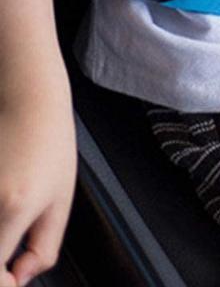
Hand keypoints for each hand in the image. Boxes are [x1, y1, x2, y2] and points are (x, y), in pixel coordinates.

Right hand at [0, 90, 76, 286]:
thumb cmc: (50, 145)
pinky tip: (0, 220)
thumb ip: (43, 247)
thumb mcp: (61, 199)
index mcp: (12, 208)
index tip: (15, 278)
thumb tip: (19, 279)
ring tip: (8, 237)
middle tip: (10, 266)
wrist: (29, 103)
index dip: (5, 284)